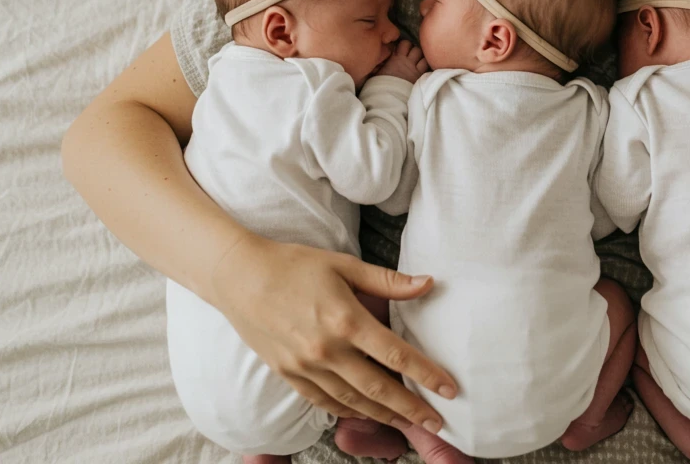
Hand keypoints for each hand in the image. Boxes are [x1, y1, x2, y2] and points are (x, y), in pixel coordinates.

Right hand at [209, 233, 456, 432]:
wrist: (239, 277)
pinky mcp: (288, 374)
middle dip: (412, 409)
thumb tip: (428, 283)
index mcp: (346, 320)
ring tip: (409, 424)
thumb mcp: (345, 265)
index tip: (449, 389)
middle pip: (379, 388)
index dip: (426, 375)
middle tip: (436, 423)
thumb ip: (388, 281)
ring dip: (384, 416)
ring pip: (353, 401)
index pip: (396, 355)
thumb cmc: (295, 265)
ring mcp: (305, 367)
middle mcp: (327, 350)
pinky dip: (348, 412)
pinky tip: (367, 415)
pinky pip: (324, 402)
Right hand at [377, 40, 427, 81]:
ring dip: (420, 57)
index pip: (404, 44)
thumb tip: (382, 57)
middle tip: (411, 56)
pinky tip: (422, 68)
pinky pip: (426, 65)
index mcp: (395, 58)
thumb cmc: (381, 84)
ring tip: (417, 61)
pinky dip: (425, 65)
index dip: (405, 45)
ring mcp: (414, 68)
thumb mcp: (378, 71)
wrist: (389, 96)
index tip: (402, 49)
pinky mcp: (419, 75)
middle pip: (415, 48)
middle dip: (414, 50)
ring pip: (422, 55)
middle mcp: (406, 60)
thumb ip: (382, 62)